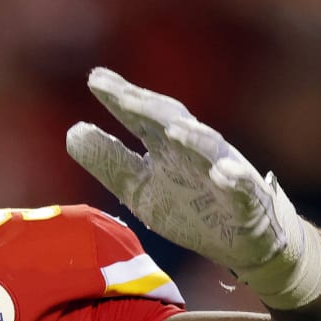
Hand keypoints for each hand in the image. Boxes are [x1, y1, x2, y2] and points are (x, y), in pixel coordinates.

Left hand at [65, 68, 320, 310]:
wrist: (245, 240)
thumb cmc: (190, 208)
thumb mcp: (139, 188)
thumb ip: (109, 161)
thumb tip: (73, 132)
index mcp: (167, 148)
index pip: (142, 118)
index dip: (120, 99)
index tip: (94, 79)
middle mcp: (194, 152)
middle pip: (173, 121)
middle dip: (149, 108)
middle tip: (120, 94)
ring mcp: (223, 173)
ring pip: (210, 149)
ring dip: (194, 139)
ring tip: (174, 129)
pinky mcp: (247, 201)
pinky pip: (243, 188)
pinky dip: (234, 179)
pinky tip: (224, 174)